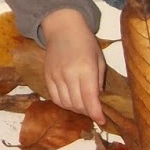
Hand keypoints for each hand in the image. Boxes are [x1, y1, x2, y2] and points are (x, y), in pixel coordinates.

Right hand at [39, 8, 105, 124]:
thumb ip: (99, 81)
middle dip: (88, 112)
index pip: (90, 99)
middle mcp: (69, 75)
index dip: (96, 114)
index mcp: (86, 69)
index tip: (102, 121)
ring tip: (83, 106)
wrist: (63, 28)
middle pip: (78, 104)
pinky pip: (54, 98)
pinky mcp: (47, 77)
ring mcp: (56, 76)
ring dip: (76, 109)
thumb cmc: (85, 42)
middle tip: (94, 110)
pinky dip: (64, 104)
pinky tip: (71, 101)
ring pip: (66, 104)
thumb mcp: (99, 59)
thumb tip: (98, 101)